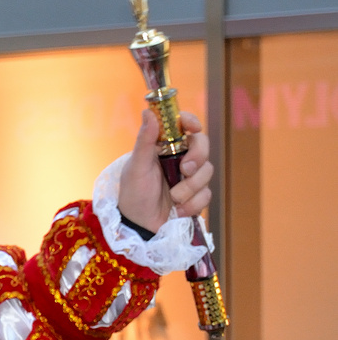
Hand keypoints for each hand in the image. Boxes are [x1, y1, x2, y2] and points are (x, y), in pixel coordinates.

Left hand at [117, 109, 213, 233]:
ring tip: (173, 198)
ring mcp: (189, 177)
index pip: (183, 126)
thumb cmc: (133, 194)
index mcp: (163, 147)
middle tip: (185, 169)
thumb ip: (145, 141)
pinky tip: (178, 211)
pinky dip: (193, 204)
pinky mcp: (196, 196)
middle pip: (203, 145)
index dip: (191, 121)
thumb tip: (148, 112)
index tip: (193, 127)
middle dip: (198, 156)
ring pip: (207, 171)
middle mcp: (179, 158)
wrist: (138, 226)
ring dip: (191, 187)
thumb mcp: (136, 167)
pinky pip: (206, 194)